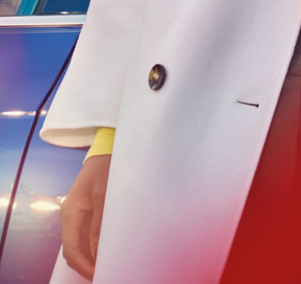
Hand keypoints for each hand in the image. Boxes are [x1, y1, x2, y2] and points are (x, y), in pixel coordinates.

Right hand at [60, 154, 110, 280]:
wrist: (107, 147)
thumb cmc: (106, 167)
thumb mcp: (105, 194)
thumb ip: (100, 224)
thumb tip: (97, 253)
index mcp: (71, 212)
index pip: (72, 250)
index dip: (84, 266)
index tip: (100, 275)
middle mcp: (71, 215)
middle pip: (75, 249)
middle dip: (89, 264)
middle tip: (108, 272)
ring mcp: (78, 213)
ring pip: (82, 243)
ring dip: (93, 255)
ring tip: (111, 263)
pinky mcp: (87, 209)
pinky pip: (88, 233)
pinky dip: (97, 244)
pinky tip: (110, 247)